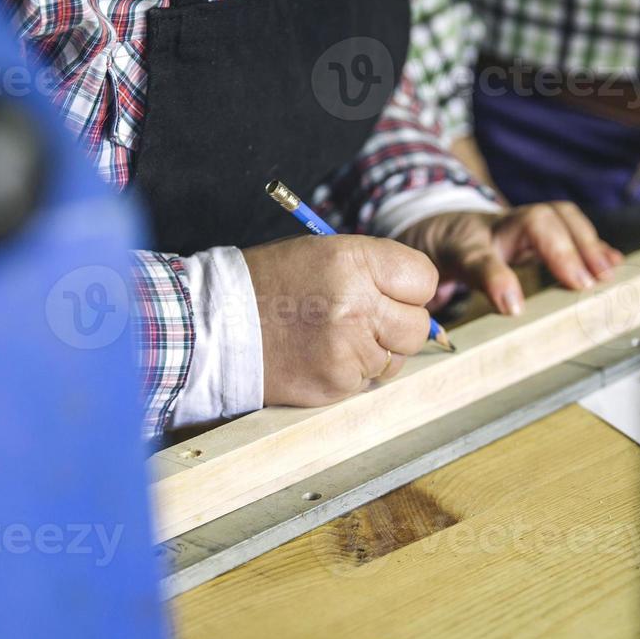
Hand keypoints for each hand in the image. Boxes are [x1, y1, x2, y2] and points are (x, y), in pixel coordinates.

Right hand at [242, 234, 436, 405]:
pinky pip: (368, 380)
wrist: (215, 325)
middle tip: (367, 319)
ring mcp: (349, 349)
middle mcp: (358, 305)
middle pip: (417, 325)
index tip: (393, 292)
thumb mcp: (323, 255)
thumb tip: (417, 300)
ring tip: (336, 337)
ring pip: (396, 358)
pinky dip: (352, 372)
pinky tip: (322, 356)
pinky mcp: (338, 383)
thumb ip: (373, 273)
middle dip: (399, 325)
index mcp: (355, 262)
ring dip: (376, 351)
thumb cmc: (270, 284)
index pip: (424, 279)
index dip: (410, 288)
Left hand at [396, 203, 623, 314]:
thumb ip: (433, 300)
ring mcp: (522, 224)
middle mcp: (496, 227)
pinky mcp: (542, 230)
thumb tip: (436, 336)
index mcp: (462, 243)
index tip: (514, 309)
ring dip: (585, 244)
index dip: (497, 279)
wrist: (439, 226)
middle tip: (583, 283)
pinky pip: (571, 228)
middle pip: (533, 221)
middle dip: (560, 249)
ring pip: (558, 217)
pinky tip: (614, 264)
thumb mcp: (427, 278)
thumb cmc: (440, 256)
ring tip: (606, 274)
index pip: (479, 256)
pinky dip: (594, 246)